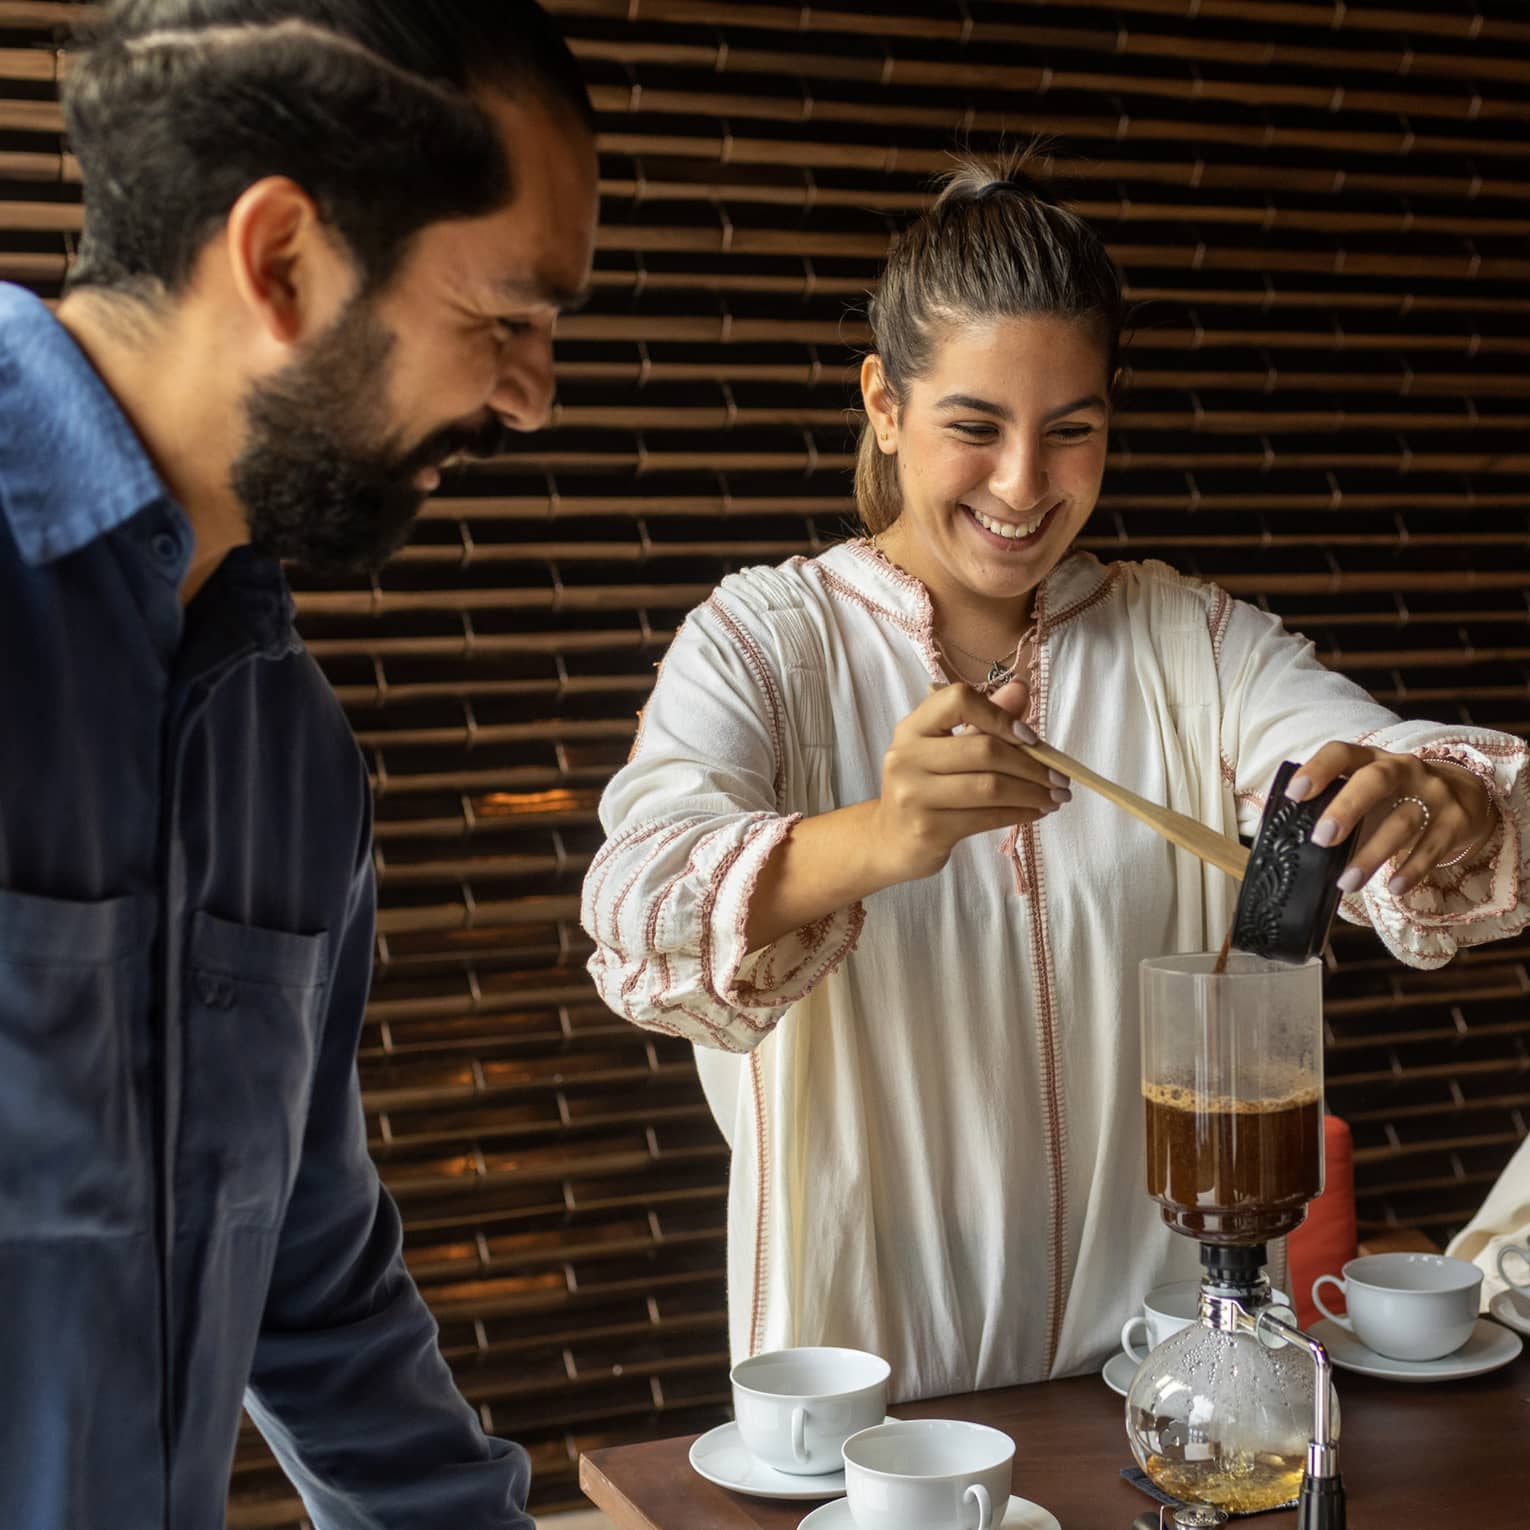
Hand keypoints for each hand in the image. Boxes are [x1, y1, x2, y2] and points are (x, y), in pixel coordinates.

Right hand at [869, 681, 1069, 882]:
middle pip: (984, 750)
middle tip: (1060, 778)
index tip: (1030, 738)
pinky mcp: (927, 828)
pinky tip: (1036, 812)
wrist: (891, 839)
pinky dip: (1020, 813)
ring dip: (1032, 793)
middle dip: (1032, 765)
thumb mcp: (947, 748)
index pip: (959, 700)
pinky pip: (986, 817)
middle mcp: (906, 756)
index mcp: (913, 728)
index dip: (1000, 715)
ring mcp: (914, 795)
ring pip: (990, 787)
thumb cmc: (927, 787)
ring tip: (1055, 797)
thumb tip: (1020, 689)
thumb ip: (983, 718)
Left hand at [1284, 743, 1494, 896]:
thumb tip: (1292, 837)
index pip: (1341, 753)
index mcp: (1372, 759)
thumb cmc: (1397, 797)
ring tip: (1347, 882)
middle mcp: (1404, 769)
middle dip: (1346, 808)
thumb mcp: (1369, 791)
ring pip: (1402, 821)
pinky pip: (1432, 846)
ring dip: (1372, 855)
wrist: (1466, 795)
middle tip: (1321, 838)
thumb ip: (1338, 805)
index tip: (1294, 794)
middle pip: (1375, 781)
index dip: (1317, 770)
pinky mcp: (1456, 820)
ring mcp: (1434, 793)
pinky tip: (1394, 888)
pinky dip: (1412, 869)